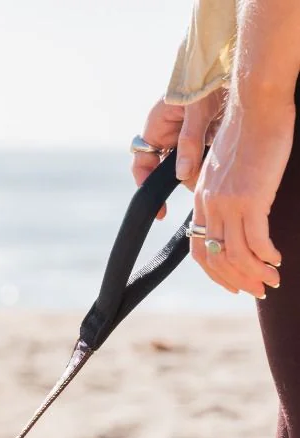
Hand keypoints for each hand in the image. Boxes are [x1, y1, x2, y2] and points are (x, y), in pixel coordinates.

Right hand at [135, 92, 225, 217]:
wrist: (223, 60)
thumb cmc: (204, 81)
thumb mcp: (197, 113)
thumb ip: (189, 143)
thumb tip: (180, 177)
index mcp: (154, 128)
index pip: (143, 165)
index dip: (147, 188)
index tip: (159, 209)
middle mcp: (164, 133)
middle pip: (166, 167)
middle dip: (182, 179)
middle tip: (199, 187)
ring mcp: (180, 133)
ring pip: (184, 162)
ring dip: (197, 168)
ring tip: (213, 169)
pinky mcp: (197, 131)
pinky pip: (198, 153)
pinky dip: (207, 159)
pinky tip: (219, 159)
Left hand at [193, 90, 291, 297]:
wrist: (256, 106)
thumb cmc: (250, 131)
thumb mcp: (230, 166)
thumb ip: (227, 190)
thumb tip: (240, 210)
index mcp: (201, 198)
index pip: (199, 246)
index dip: (216, 271)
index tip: (234, 283)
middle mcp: (209, 204)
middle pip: (215, 257)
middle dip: (236, 280)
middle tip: (258, 291)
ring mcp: (228, 203)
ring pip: (234, 253)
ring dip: (254, 273)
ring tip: (272, 282)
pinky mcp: (249, 198)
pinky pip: (255, 239)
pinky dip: (265, 255)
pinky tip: (276, 261)